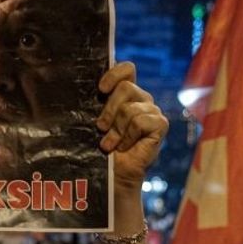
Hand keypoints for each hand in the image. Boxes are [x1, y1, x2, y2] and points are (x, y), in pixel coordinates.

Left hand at [96, 62, 168, 187]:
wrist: (112, 174)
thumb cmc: (99, 148)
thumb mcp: (93, 121)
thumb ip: (94, 103)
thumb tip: (82, 87)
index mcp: (125, 93)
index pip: (127, 69)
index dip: (114, 74)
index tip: (101, 90)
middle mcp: (140, 98)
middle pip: (126, 88)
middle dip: (109, 110)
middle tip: (101, 128)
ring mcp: (152, 110)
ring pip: (130, 109)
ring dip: (116, 131)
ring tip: (110, 144)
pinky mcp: (160, 124)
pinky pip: (141, 122)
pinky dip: (128, 137)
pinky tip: (125, 147)